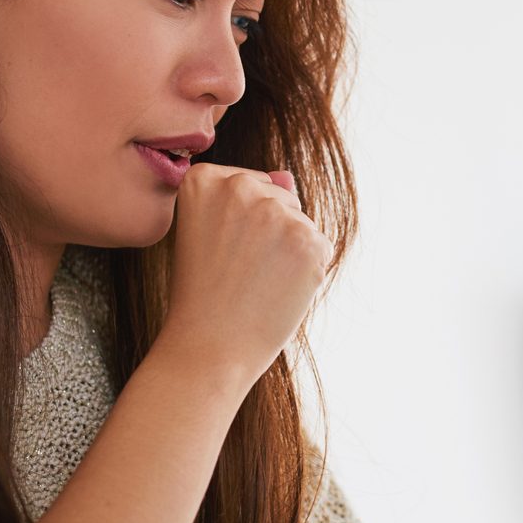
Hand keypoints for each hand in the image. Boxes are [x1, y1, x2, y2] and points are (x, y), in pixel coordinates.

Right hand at [158, 163, 331, 386]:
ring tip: (255, 284)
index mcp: (203, 178)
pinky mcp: (307, 239)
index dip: (239, 226)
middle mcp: (239, 185)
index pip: (250, 185)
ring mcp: (275, 211)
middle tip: (236, 272)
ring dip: (288, 253)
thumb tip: (288, 175)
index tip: (217, 252)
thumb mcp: (209, 233)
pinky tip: (276, 291)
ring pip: (300, 223)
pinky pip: (319, 246)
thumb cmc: (204, 295)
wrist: (208, 347)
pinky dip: (306, 272)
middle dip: (267, 234)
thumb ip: (245, 197)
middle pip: (278, 198)